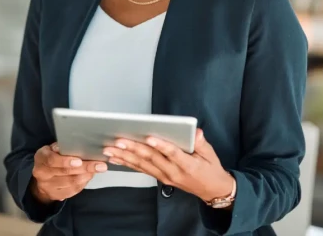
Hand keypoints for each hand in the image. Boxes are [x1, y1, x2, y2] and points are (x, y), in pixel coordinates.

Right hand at [30, 143, 107, 203]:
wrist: (41, 178)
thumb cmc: (50, 157)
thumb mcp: (51, 149)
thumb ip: (61, 147)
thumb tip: (72, 145)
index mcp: (41, 159)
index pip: (52, 160)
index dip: (66, 161)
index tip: (79, 161)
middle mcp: (42, 174)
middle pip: (65, 172)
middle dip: (85, 168)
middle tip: (100, 165)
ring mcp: (48, 187)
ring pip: (71, 182)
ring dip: (87, 175)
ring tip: (97, 169)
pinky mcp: (56, 195)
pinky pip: (73, 190)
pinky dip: (84, 182)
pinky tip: (90, 176)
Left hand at [102, 129, 234, 202]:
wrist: (212, 190)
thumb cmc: (210, 169)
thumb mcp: (211, 154)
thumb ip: (201, 143)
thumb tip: (196, 132)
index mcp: (187, 165)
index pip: (172, 154)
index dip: (161, 146)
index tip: (149, 137)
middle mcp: (173, 172)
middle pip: (151, 159)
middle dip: (133, 148)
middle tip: (119, 140)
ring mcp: (165, 177)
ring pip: (142, 165)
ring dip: (125, 156)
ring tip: (110, 149)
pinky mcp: (160, 178)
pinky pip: (142, 170)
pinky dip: (128, 164)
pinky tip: (116, 158)